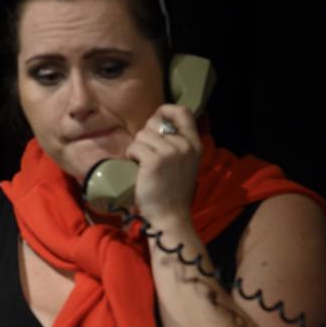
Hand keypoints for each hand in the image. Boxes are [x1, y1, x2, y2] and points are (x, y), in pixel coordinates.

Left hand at [125, 103, 201, 221]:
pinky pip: (134, 146)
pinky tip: (136, 168)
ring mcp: (170, 152)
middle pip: (155, 123)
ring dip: (137, 148)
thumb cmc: (173, 192)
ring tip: (142, 164)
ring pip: (142, 135)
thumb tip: (159, 124)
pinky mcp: (154, 160)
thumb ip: (179, 144)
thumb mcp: (186, 164)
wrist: (170, 216)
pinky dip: (131, 156)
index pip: (183, 112)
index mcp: (195, 144)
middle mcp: (185, 145)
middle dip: (145, 136)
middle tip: (146, 155)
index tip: (157, 118)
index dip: (166, 110)